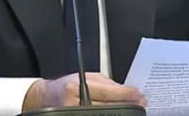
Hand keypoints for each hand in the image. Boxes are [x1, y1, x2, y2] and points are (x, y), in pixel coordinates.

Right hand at [22, 73, 146, 109]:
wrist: (47, 97)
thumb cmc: (67, 85)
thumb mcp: (87, 77)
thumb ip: (107, 83)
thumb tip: (126, 90)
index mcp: (77, 87)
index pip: (108, 92)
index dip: (126, 94)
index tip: (138, 93)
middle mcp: (75, 102)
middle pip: (109, 107)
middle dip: (127, 104)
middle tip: (140, 102)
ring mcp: (76, 113)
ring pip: (106, 113)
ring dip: (121, 111)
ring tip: (131, 108)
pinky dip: (110, 113)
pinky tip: (118, 111)